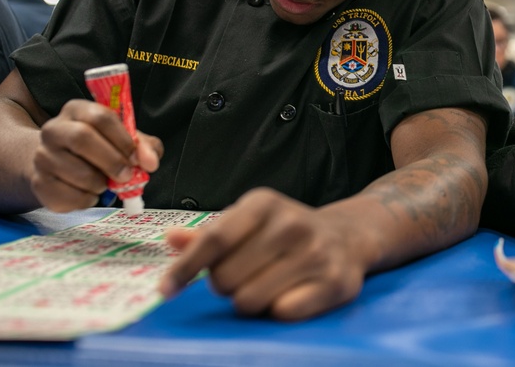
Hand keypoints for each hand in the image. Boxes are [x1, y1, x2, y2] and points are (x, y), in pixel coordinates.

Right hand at [32, 99, 160, 211]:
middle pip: (82, 138)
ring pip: (76, 172)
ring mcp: (42, 156)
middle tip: (126, 176)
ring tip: (105, 184)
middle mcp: (54, 129)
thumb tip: (151, 162)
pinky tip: (90, 194)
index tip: (136, 158)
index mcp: (77, 110)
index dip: (122, 139)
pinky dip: (87, 200)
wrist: (58, 163)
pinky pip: (66, 196)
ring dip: (100, 184)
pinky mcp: (38, 183)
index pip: (100, 117)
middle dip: (111, 161)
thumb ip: (144, 146)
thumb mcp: (124, 139)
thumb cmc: (99, 147)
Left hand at [161, 188, 367, 319]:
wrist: (348, 237)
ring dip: (250, 300)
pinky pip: (281, 313)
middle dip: (226, 285)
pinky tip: (290, 293)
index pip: (215, 239)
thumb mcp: (249, 222)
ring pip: (250, 300)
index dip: (186, 268)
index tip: (166, 290)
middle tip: (243, 276)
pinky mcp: (334, 282)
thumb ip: (210, 234)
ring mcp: (316, 253)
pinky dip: (278, 310)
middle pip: (226, 278)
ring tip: (266, 285)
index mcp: (264, 203)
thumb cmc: (286, 232)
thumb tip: (172, 238)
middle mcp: (292, 223)